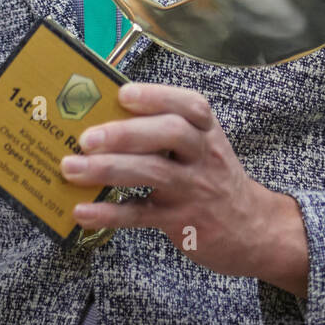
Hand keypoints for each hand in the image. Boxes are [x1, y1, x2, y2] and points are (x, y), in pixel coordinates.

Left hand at [60, 82, 308, 293]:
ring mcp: (195, 190)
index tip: (123, 94)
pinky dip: (110, 213)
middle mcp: (205, 156)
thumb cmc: (213, 178)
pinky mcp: (183, 222)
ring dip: (108, 169)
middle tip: (86, 137)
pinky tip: (83, 211)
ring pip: (154, 173)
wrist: (253, 230)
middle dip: (126, 133)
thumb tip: (104, 118)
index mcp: (207, 131)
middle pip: (170, 134)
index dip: (156, 96)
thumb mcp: (203, 148)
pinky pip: (143, 216)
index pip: (189, 105)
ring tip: (71, 168)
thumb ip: (165, 133)